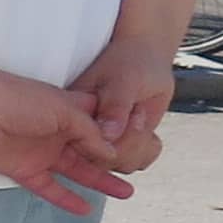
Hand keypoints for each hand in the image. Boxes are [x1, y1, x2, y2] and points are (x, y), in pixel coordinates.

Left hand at [0, 63, 136, 215]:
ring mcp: (40, 152)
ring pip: (76, 171)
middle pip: (91, 150)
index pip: (100, 123)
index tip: (144, 143)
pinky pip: (49, 188)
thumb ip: (89, 131)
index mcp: (68, 110)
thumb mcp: (64, 110)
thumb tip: (111, 151)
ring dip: (99, 181)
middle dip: (115, 162)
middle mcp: (57, 132)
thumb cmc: (17, 99)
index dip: (118, 132)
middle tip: (139, 173)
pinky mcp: (23, 170)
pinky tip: (86, 209)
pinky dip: (66, 199)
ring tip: (126, 193)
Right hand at [69, 31, 177, 164]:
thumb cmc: (129, 61)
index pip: (86, 147)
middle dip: (131, 142)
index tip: (132, 114)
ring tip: (140, 116)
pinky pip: (137, 162)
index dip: (115, 140)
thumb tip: (107, 134)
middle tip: (137, 112)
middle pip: (103, 161)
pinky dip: (150, 149)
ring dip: (141, 145)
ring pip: (122, 164)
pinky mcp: (121, 144)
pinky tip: (149, 131)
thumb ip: (115, 107)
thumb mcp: (123, 80)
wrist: (144, 57)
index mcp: (72, 116)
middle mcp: (83, 132)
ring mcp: (102, 140)